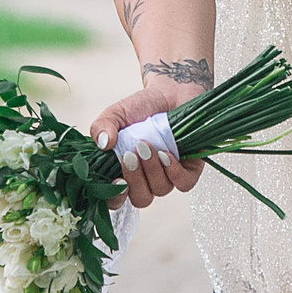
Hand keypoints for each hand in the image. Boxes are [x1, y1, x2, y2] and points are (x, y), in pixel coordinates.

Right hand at [89, 81, 205, 207]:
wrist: (170, 92)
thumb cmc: (141, 108)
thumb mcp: (115, 114)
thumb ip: (102, 127)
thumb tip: (103, 143)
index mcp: (124, 172)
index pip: (116, 199)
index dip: (115, 197)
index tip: (116, 180)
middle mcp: (146, 179)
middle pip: (141, 199)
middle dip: (135, 180)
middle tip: (131, 154)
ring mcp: (168, 176)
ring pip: (161, 190)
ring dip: (153, 170)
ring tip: (149, 145)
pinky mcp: (189, 169)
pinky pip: (184, 183)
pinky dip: (174, 172)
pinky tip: (167, 154)